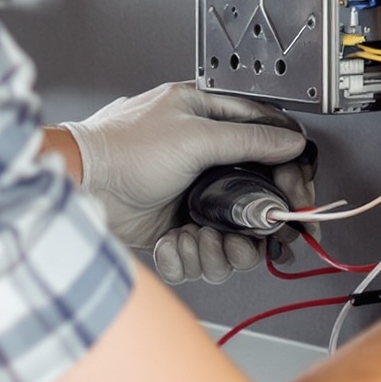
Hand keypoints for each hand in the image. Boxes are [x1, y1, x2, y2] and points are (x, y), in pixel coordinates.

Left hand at [59, 82, 312, 284]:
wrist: (83, 186)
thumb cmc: (124, 149)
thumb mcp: (195, 136)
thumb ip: (249, 139)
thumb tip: (291, 141)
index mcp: (211, 124)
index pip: (269, 145)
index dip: (289, 173)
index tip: (297, 197)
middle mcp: (206, 162)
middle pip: (256, 202)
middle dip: (254, 226)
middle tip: (246, 233)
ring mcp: (193, 199)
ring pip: (233, 237)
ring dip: (219, 247)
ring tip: (198, 236)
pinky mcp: (177, 230)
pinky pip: (202, 256)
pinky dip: (189, 256)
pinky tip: (175, 241)